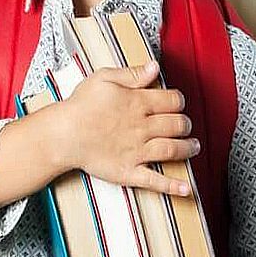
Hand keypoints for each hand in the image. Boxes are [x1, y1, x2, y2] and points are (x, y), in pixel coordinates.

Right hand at [59, 61, 199, 196]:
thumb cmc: (79, 106)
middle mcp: (141, 127)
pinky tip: (187, 188)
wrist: (62, 134)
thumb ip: (132, 73)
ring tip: (193, 147)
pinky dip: (173, 186)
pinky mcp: (128, 171)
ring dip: (188, 148)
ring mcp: (137, 151)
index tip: (177, 102)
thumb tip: (154, 67)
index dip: (178, 100)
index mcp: (137, 103)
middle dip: (186, 124)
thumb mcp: (103, 78)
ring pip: (173, 150)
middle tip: (185, 125)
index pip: (172, 100)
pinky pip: (154, 180)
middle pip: (177, 125)